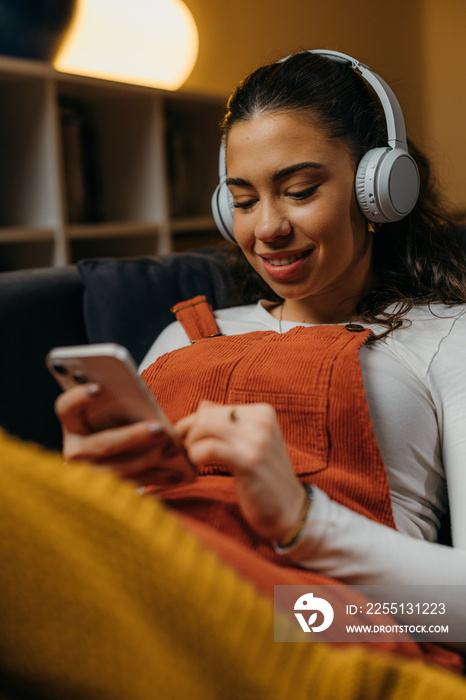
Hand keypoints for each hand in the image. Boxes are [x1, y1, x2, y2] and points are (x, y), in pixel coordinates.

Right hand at [55, 383, 179, 484]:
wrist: (109, 457)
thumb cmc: (114, 423)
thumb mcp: (111, 412)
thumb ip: (119, 405)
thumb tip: (144, 404)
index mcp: (72, 423)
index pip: (66, 407)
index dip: (79, 397)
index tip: (99, 388)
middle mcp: (74, 450)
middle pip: (101, 444)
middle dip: (133, 436)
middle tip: (160, 429)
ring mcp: (87, 473)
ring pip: (117, 469)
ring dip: (148, 460)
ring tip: (172, 450)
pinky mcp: (104, 491)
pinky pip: (131, 485)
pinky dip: (155, 479)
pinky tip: (175, 474)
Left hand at [175, 401, 306, 541]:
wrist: (290, 509)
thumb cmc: (265, 477)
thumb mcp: (251, 443)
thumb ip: (228, 422)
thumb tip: (202, 405)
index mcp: (263, 412)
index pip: (212, 410)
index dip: (192, 425)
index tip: (184, 441)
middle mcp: (262, 421)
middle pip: (205, 417)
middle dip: (188, 436)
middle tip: (185, 454)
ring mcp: (257, 440)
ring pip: (203, 428)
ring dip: (190, 447)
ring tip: (194, 462)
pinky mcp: (249, 461)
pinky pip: (208, 449)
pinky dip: (195, 457)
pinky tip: (197, 470)